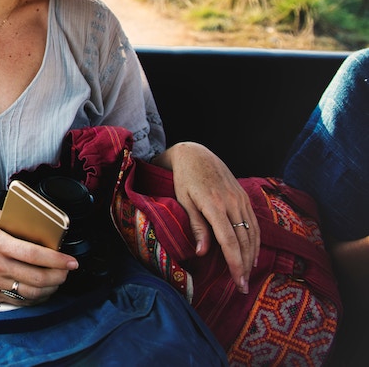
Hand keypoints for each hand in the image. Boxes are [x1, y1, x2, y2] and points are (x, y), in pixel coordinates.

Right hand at [0, 210, 77, 304]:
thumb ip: (13, 220)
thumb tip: (38, 221)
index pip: (34, 254)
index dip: (57, 259)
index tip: (70, 260)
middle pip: (37, 277)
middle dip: (59, 275)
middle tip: (68, 270)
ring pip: (31, 293)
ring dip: (51, 288)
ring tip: (58, 280)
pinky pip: (20, 302)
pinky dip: (36, 298)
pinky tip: (43, 290)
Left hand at [155, 142, 259, 292]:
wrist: (196, 154)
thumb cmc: (184, 179)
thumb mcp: (184, 201)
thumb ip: (196, 226)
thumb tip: (203, 253)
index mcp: (214, 205)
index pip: (229, 241)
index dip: (235, 264)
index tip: (238, 282)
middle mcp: (232, 203)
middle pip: (244, 241)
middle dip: (244, 266)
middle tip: (243, 287)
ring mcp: (240, 199)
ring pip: (252, 233)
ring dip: (252, 256)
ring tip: (247, 275)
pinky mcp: (244, 197)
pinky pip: (254, 223)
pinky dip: (255, 241)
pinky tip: (252, 254)